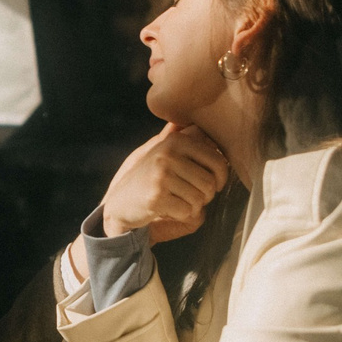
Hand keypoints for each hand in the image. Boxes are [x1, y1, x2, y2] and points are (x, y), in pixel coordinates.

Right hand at [96, 121, 228, 242]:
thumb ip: (180, 138)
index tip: (213, 186)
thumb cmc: (149, 178)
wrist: (120, 202)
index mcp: (176, 141)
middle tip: (192, 198)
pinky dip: (181, 215)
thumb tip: (198, 125)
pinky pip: (186, 212)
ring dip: (193, 207)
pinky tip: (168, 210)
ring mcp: (161, 174)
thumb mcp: (162, 152)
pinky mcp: (156, 196)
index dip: (221, 179)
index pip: (218, 162)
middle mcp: (168, 154)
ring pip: (199, 199)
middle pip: (210, 183)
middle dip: (205, 196)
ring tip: (178, 202)